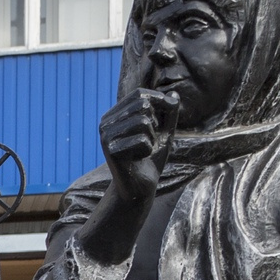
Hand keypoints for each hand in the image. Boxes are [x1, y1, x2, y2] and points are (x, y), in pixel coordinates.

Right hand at [97, 88, 180, 207]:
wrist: (140, 185)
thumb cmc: (151, 156)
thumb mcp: (164, 130)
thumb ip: (169, 113)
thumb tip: (174, 94)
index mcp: (114, 114)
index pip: (139, 93)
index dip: (159, 98)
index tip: (171, 109)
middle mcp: (105, 122)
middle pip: (142, 104)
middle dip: (157, 121)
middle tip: (152, 138)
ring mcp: (105, 136)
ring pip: (144, 122)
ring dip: (153, 138)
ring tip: (145, 149)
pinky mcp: (110, 151)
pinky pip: (142, 141)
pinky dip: (148, 151)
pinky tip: (139, 159)